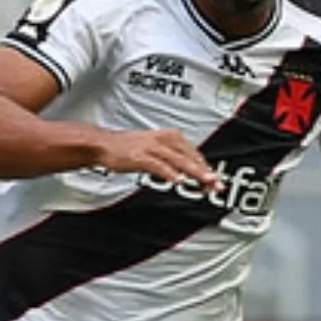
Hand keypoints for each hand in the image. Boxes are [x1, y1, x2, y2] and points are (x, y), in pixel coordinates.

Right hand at [95, 128, 220, 188]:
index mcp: (170, 136)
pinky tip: (178, 180)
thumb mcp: (155, 149)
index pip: (194, 153)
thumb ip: (172, 159)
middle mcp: (163, 140)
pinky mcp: (140, 157)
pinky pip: (158, 166)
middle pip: (189, 157)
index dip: (205, 167)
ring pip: (178, 161)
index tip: (214, 181)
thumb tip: (188, 171)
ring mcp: (152, 148)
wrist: (103, 144)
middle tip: (216, 184)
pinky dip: (169, 173)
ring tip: (205, 182)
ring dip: (193, 172)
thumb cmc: (127, 147)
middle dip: (205, 172)